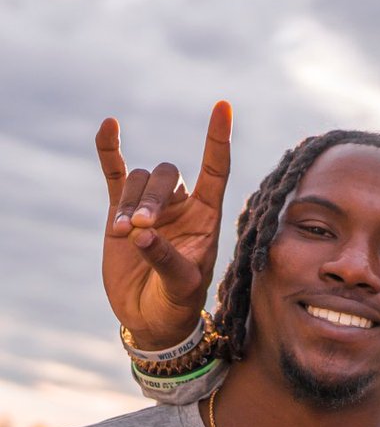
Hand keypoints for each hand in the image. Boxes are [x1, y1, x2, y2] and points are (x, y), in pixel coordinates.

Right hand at [96, 101, 231, 349]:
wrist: (151, 319)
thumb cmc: (177, 304)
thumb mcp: (181, 287)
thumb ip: (167, 259)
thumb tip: (142, 234)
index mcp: (206, 218)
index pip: (216, 170)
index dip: (218, 140)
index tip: (222, 107)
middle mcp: (180, 206)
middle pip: (165, 177)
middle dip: (150, 199)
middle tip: (140, 229)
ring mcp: (150, 207)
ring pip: (137, 181)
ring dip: (127, 203)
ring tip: (122, 234)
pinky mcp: (121, 212)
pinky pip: (115, 173)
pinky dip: (110, 151)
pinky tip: (109, 127)